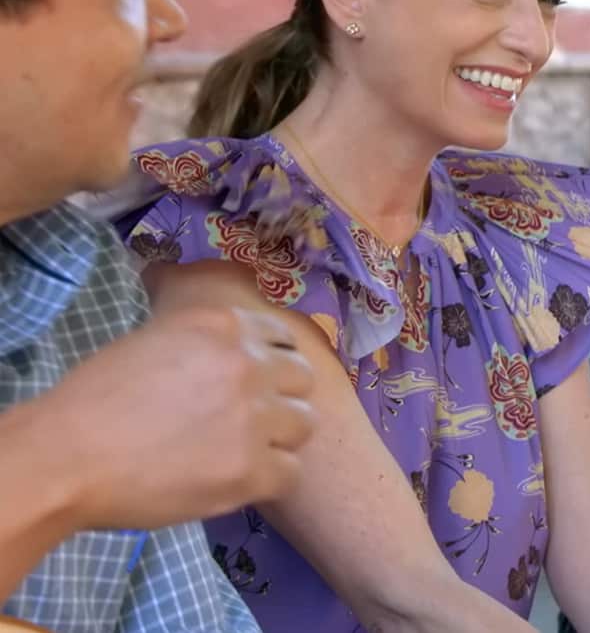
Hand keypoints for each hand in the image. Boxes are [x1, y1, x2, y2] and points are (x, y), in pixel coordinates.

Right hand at [37, 305, 314, 530]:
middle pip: (302, 379)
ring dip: (280, 439)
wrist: (68, 455)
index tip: (259, 383)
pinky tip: (239, 481)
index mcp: (226, 326)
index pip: (285, 338)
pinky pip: (290, 474)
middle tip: (253, 420)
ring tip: (246, 452)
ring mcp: (254, 417)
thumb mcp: (156, 339)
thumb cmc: (97, 397)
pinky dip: (268, 480)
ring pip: (304, 425)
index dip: (274, 363)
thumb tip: (230, 350)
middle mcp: (249, 365)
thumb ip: (205, 342)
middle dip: (281, 398)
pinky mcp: (250, 470)